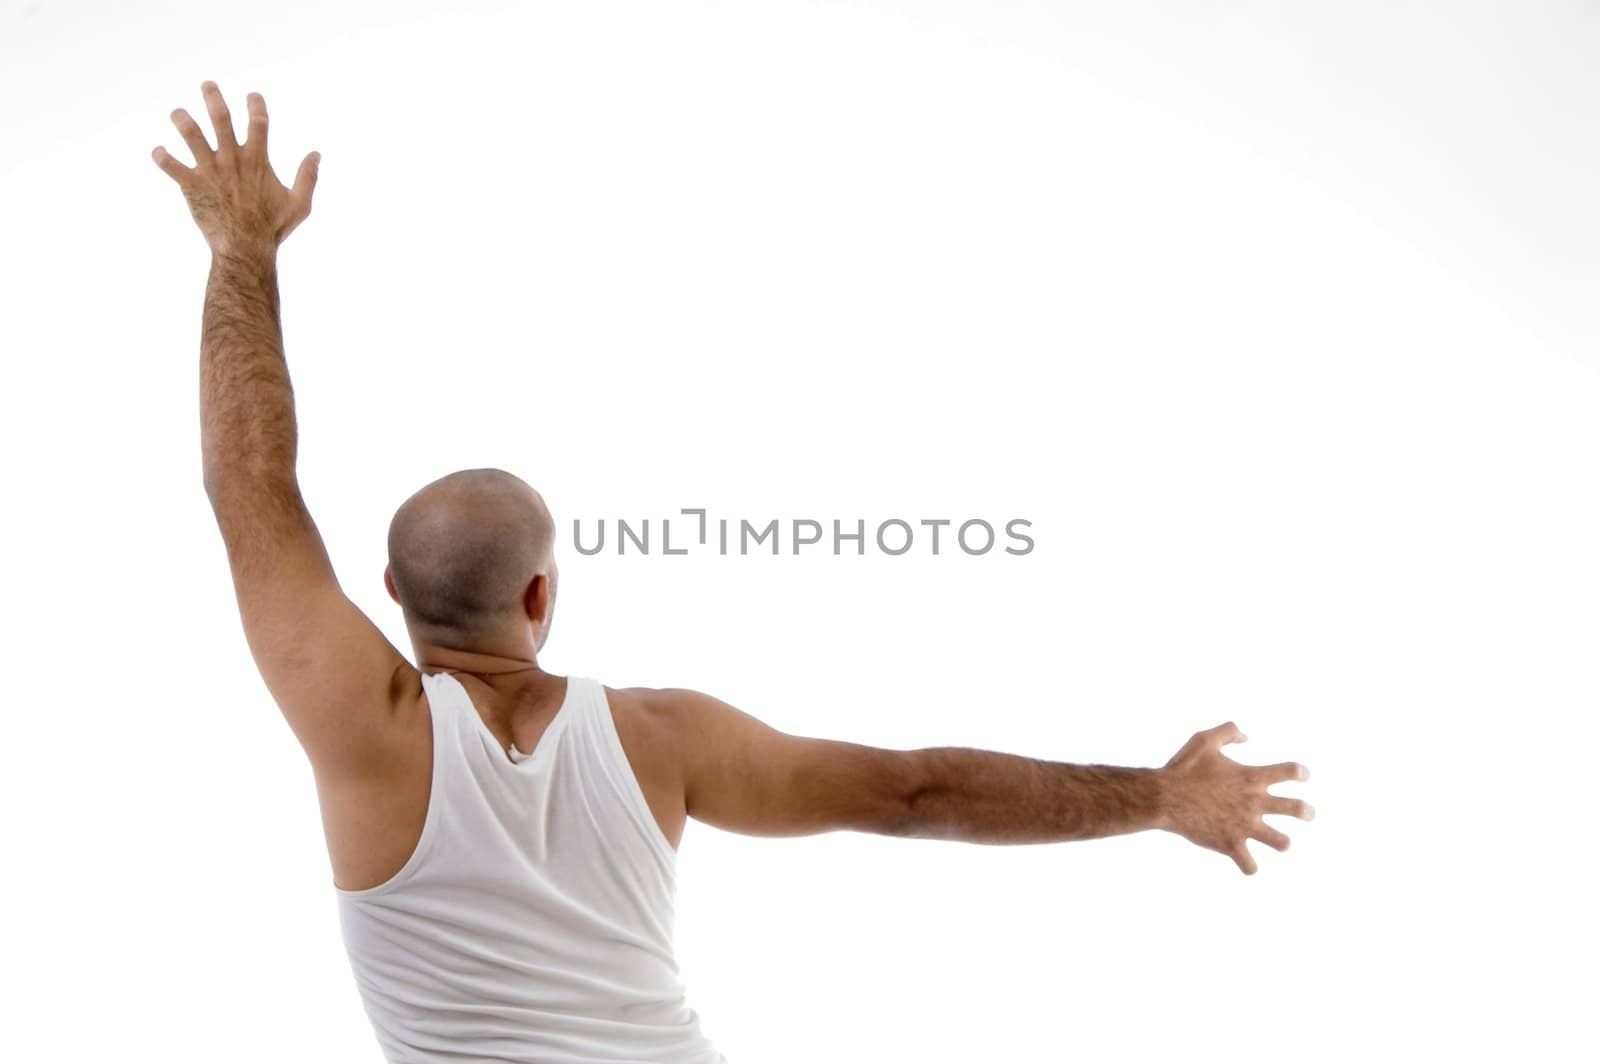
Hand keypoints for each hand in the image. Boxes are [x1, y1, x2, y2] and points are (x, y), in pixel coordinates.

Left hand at [152, 81, 319, 256]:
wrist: (245, 248)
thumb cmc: (273, 229)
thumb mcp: (299, 204)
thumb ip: (308, 177)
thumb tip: (317, 154)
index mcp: (257, 160)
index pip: (258, 121)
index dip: (256, 104)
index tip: (252, 95)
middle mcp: (231, 158)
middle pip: (220, 117)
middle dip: (212, 96)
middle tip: (207, 85)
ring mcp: (209, 170)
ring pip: (190, 133)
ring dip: (182, 119)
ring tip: (177, 113)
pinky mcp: (191, 185)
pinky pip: (170, 165)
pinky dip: (161, 157)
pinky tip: (158, 152)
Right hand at [1158, 721, 1311, 874]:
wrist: (1164, 797)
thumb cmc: (1183, 768)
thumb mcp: (1204, 740)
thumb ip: (1228, 732)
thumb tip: (1247, 737)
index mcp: (1251, 777)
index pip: (1291, 772)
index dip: (1300, 773)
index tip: (1300, 776)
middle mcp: (1254, 803)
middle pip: (1297, 809)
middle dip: (1306, 812)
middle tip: (1307, 813)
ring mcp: (1243, 826)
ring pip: (1282, 842)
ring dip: (1283, 842)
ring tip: (1280, 841)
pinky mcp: (1230, 845)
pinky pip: (1249, 865)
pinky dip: (1249, 865)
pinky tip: (1246, 862)